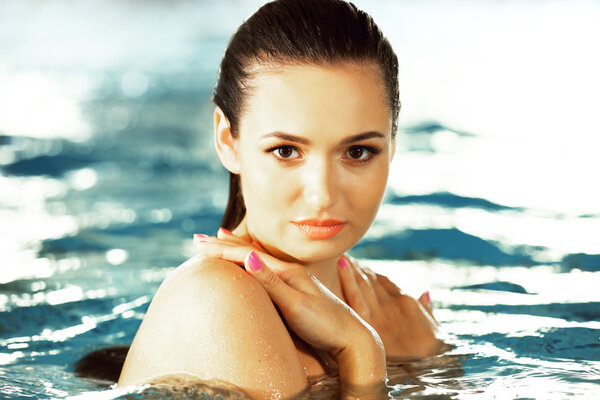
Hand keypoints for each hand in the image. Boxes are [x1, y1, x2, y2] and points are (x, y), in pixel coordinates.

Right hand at [193, 230, 386, 386]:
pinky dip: (252, 261)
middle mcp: (290, 271)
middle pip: (251, 252)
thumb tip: (248, 258)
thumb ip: (272, 283)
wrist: (352, 338)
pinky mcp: (296, 289)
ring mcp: (294, 279)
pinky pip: (266, 268)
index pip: (248, 255)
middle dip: (224, 245)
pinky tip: (253, 260)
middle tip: (199, 239)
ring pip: (258, 259)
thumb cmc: (325, 325)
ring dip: (237, 249)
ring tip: (222, 240)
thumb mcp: (296, 306)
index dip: (222, 249)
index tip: (197, 243)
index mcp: (288, 271)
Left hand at [337, 255, 443, 360]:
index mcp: (406, 301)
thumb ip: (428, 310)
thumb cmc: (433, 349)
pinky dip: (348, 279)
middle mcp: (393, 302)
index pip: (385, 282)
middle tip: (341, 253)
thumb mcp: (435, 329)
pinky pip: (356, 297)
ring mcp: (382, 311)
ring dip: (351, 267)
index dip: (371, 273)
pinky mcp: (371, 322)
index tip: (358, 265)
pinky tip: (341, 264)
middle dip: (357, 267)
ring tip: (340, 255)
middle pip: (371, 279)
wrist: (433, 360)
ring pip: (363, 282)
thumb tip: (426, 293)